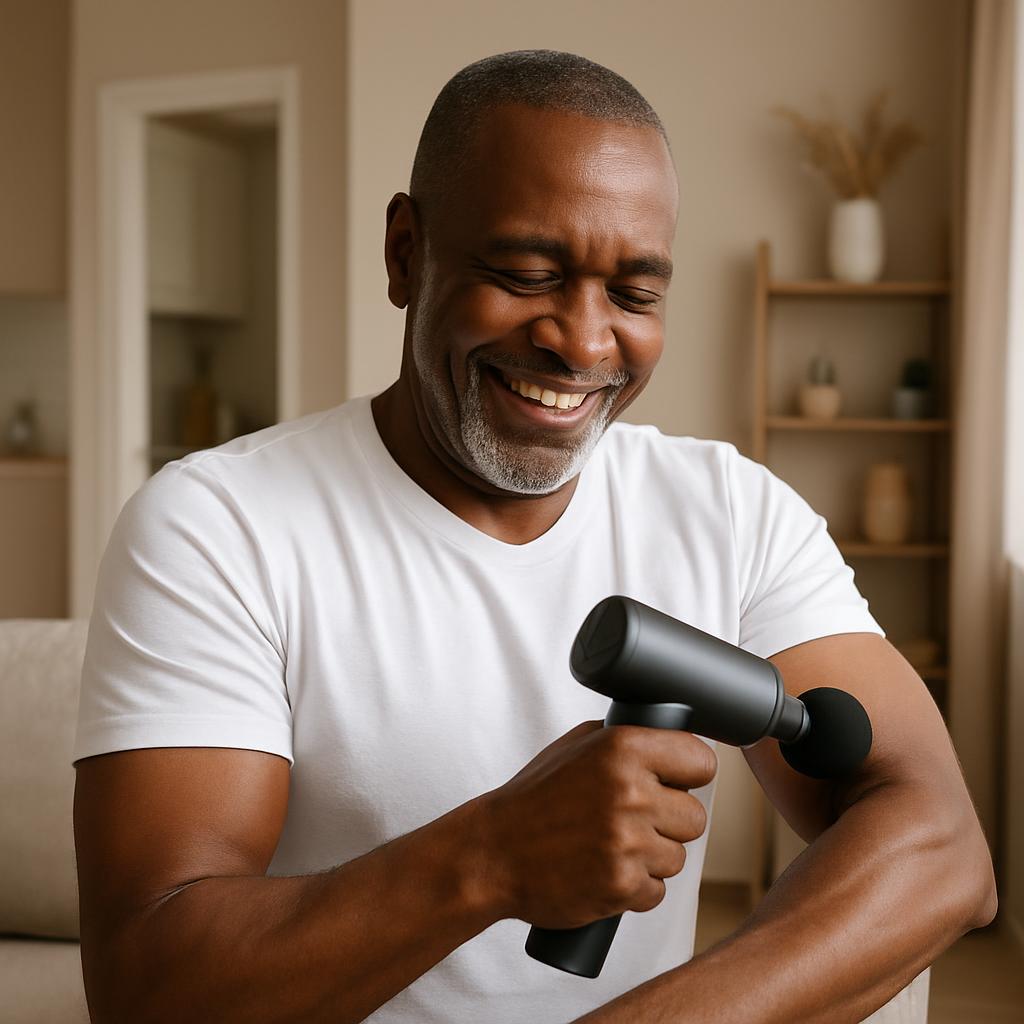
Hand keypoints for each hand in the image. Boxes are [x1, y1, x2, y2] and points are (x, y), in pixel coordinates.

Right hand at [474, 720, 716, 928]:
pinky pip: (657, 891)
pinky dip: (635, 888)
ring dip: (652, 858)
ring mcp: (627, 842)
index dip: (690, 774)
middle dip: (670, 822)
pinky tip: (606, 872)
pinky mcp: (622, 886)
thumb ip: (624, 738)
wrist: (492, 852)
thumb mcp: (575, 746)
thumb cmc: (534, 797)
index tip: (677, 781)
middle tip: (635, 821)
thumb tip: (670, 736)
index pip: (701, 760)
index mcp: (622, 748)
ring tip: (612, 847)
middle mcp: (630, 792)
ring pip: (678, 857)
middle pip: (696, 817)